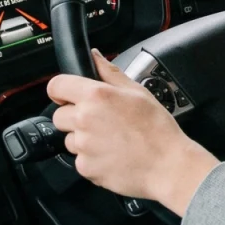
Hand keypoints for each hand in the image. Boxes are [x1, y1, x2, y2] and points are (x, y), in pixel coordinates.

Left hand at [48, 50, 219, 216]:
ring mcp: (83, 146)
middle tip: (101, 121)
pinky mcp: (86, 168)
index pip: (56, 86)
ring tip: (111, 140)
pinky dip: (92, 159)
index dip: (61, 90)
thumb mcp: (138, 92)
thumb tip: (94, 56)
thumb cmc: (157, 129)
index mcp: (95, 96)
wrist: (167, 166)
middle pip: (60, 116)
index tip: (67, 96)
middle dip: (75, 117)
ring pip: (70, 139)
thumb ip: (110, 72)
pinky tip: (113, 155)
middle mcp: (84, 120)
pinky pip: (80, 160)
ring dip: (84, 139)